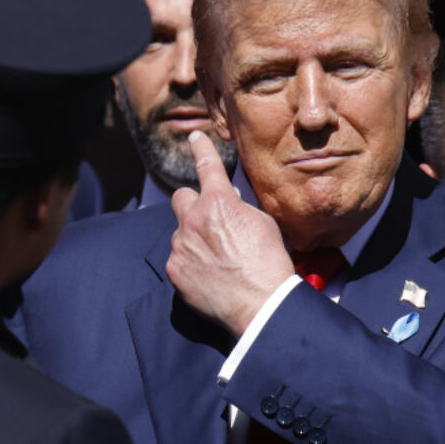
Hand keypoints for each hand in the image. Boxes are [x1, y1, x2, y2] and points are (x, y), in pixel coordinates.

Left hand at [167, 132, 294, 336]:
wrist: (260, 304)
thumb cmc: (270, 263)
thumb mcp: (264, 223)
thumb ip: (240, 209)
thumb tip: (229, 204)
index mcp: (219, 203)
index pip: (206, 166)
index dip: (201, 148)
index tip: (194, 138)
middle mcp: (193, 220)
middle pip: (180, 197)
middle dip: (192, 204)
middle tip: (207, 218)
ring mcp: (180, 246)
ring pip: (180, 232)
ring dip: (194, 238)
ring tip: (217, 260)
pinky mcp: (174, 270)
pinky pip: (178, 259)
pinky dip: (190, 263)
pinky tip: (209, 276)